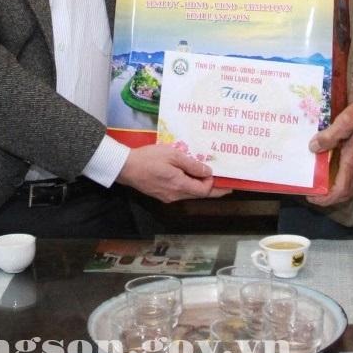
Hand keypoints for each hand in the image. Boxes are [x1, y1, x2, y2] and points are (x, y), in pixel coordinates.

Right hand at [116, 144, 230, 202]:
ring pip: (189, 194)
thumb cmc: (149, 158)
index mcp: (180, 185)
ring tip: (207, 178)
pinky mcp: (161, 195)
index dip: (214, 184)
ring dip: (199, 187)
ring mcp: (167, 197)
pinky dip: (188, 186)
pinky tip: (188, 177)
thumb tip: (208, 173)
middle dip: (212, 189)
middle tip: (226, 186)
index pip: (204, 191)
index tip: (218, 174)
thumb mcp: (173, 155)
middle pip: (198, 195)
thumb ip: (191, 165)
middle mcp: (175, 195)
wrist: (126, 167)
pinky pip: (180, 192)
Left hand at [307, 92, 352, 205]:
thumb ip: (329, 136)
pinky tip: (326, 172)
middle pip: (344, 194)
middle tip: (311, 194)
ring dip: (332, 192)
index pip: (341, 190)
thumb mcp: (345, 122)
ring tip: (316, 186)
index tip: (311, 197)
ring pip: (347, 188)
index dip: (326, 198)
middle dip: (327, 199)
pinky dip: (337, 182)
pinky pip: (348, 178)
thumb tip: (313, 148)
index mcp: (352, 161)